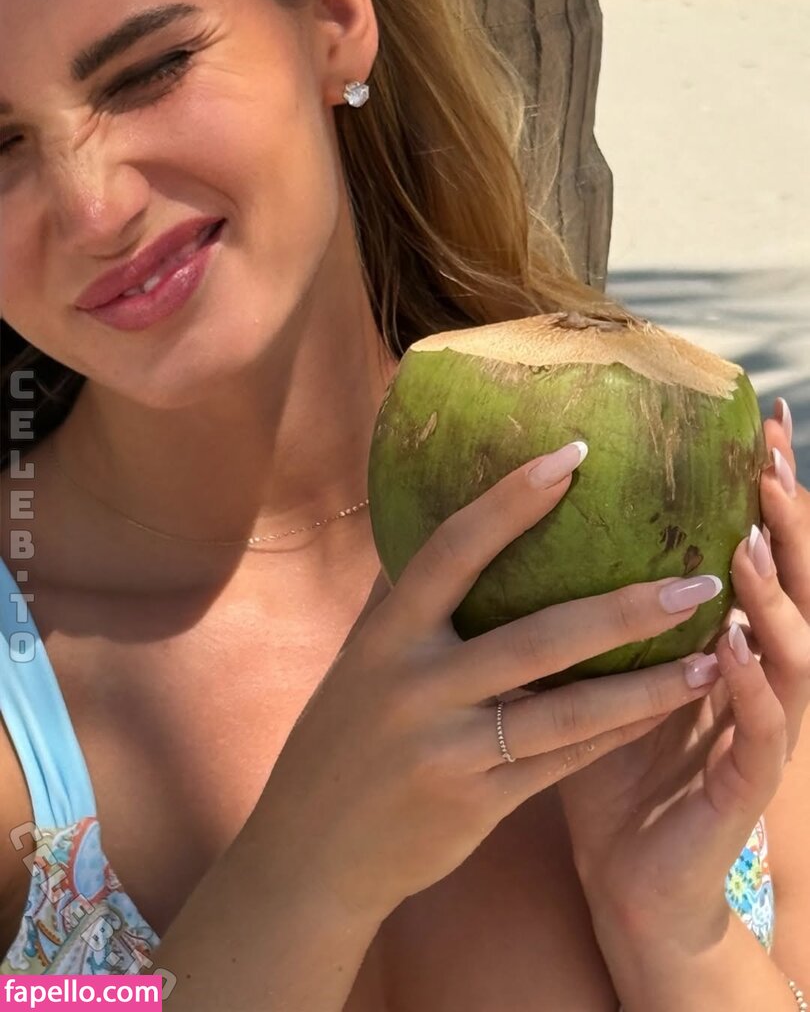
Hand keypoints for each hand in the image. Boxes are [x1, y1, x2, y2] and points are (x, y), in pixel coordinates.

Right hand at [260, 442, 723, 922]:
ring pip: (568, 711)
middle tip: (696, 580)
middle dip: (625, 608)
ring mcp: (450, 751)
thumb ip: (398, 601)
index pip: (453, 551)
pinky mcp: (477, 804)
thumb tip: (430, 526)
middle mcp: (417, 689)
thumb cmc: (339, 743)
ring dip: (646, 685)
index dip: (511, 500)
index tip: (573, 456)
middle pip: (538, 638)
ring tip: (708, 658)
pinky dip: (615, 734)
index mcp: (385, 639)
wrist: (312, 854)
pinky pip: (562, 763)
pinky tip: (659, 710)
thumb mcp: (357, 663)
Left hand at [555, 397, 809, 936]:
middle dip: (787, 523)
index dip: (762, 496)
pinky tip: (731, 651)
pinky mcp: (745, 790)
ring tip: (749, 543)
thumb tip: (514, 529)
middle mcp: (747, 679)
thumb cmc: (607, 765)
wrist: (629, 878)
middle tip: (769, 459)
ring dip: (775, 598)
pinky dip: (753, 692)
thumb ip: (580, 609)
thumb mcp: (593, 672)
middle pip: (788, 588)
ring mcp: (755, 733)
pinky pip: (761, 735)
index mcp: (715, 645)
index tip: (755, 425)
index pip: (753, 555)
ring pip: (790, 654)